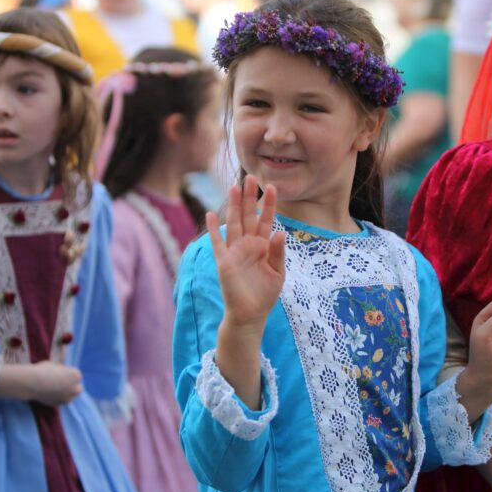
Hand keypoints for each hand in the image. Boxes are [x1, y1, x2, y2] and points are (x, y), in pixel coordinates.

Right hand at [27, 361, 82, 405]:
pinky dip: (58, 398)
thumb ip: (63, 371)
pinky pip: (62, 401)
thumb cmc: (43, 370)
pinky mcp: (59, 404)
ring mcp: (67, 398)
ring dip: (66, 393)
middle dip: (72, 386)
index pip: (76, 376)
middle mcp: (75, 388)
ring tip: (55, 389)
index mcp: (76, 375)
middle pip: (78, 388)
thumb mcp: (56, 365)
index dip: (68, 374)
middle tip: (62, 383)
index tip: (60, 374)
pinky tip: (51, 393)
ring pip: (70, 396)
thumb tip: (63, 373)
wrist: (32, 383)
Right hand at [206, 175, 285, 328]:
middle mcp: (248, 245)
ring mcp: (234, 251)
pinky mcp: (223, 262)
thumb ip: (278, 253)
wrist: (251, 314)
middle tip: (252, 177)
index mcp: (263, 246)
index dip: (269, 204)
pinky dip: (213, 229)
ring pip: (234, 224)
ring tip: (234, 187)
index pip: (266, 220)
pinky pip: (217, 243)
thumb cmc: (265, 294)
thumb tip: (280, 233)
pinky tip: (211, 214)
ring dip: (233, 206)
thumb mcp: (278, 273)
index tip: (273, 187)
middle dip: (250, 197)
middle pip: (248, 216)